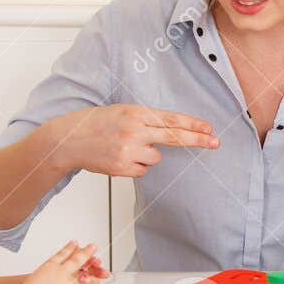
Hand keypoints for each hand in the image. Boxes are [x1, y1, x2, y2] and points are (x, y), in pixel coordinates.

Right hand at [55, 104, 218, 177]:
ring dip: (146, 155)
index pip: (171, 119)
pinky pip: (142, 170)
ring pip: (156, 158)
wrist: (69, 140)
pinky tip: (119, 157)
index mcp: (135, 113)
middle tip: (215, 142)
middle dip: (197, 140)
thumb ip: (146, 120)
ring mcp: (128, 150)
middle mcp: (134, 131)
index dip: (192, 124)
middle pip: (174, 137)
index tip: (209, 128)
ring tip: (125, 147)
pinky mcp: (122, 167)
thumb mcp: (123, 112)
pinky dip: (134, 166)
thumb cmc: (97, 123)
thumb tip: (174, 130)